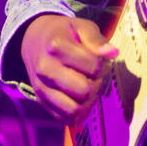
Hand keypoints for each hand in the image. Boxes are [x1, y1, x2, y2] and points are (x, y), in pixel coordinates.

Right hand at [20, 13, 117, 128]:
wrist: (33, 40)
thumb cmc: (63, 33)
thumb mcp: (81, 27)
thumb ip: (97, 40)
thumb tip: (113, 53)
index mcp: (56, 46)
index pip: (93, 66)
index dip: (102, 65)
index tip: (97, 60)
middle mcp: (45, 68)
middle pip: (84, 90)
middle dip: (95, 84)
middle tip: (93, 76)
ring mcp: (41, 86)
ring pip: (73, 110)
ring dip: (87, 103)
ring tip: (87, 89)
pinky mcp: (40, 100)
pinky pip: (63, 118)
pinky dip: (77, 114)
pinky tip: (79, 99)